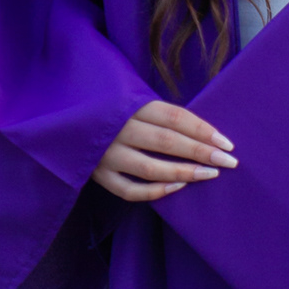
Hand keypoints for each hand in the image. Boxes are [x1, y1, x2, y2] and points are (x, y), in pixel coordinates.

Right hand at [94, 101, 236, 203]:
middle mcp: (118, 128)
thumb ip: (157, 112)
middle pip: (168, 142)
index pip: (175, 118)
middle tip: (229, 162)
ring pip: (151, 168)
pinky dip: (155, 191)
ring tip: (209, 175)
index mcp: (130, 104)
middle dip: (202, 153)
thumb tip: (202, 130)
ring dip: (184, 173)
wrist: (58, 120)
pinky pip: (130, 190)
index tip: (228, 144)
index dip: (204, 130)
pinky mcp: (97, 175)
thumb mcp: (129, 97)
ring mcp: (106, 154)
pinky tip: (177, 187)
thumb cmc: (107, 106)